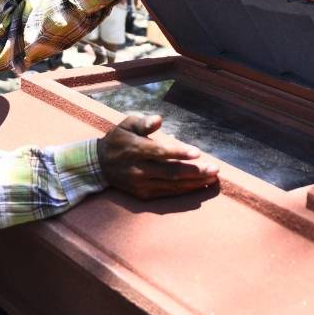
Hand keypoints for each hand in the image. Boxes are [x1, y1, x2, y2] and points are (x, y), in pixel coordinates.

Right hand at [98, 114, 217, 199]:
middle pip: (170, 172)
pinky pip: (167, 193)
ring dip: (194, 183)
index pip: (160, 152)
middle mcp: (138, 169)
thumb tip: (158, 120)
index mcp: (135, 149)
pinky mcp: (142, 194)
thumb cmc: (118, 139)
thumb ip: (143, 122)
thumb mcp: (127, 124)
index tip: (198, 153)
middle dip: (195, 172)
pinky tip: (198, 187)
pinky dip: (184, 191)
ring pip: (171, 186)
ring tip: (212, 179)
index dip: (179, 153)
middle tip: (214, 169)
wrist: (99, 165)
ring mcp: (140, 184)